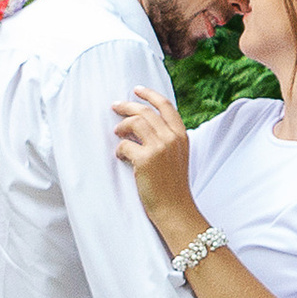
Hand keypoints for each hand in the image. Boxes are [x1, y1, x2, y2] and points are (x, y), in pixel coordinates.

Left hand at [113, 84, 197, 237]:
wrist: (175, 208)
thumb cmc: (172, 184)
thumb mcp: (177, 156)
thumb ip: (166, 138)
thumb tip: (140, 124)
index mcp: (181, 135)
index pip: (166, 105)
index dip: (150, 94)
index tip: (136, 90)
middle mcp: (172, 137)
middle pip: (146, 111)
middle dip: (127, 106)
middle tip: (114, 106)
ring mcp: (160, 147)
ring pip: (135, 122)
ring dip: (121, 126)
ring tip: (117, 133)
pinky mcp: (146, 159)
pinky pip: (125, 144)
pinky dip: (119, 149)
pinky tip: (121, 157)